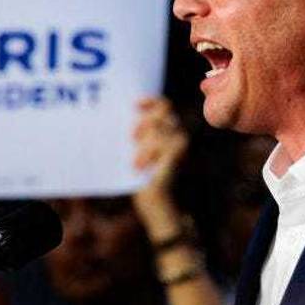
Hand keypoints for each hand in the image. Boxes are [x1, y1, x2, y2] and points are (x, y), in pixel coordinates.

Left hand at [131, 97, 190, 235]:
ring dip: (144, 145)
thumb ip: (138, 133)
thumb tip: (125, 115)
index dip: (151, 101)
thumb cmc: (143, 177)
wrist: (155, 203)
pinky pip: (160, 144)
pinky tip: (141, 166)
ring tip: (136, 162)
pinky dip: (148, 155)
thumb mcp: (138, 150)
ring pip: (158, 129)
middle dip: (146, 121)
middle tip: (133, 136)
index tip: (135, 105)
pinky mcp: (176, 156)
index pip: (163, 104)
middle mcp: (178, 134)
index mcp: (168, 130)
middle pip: (163, 112)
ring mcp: (179, 145)